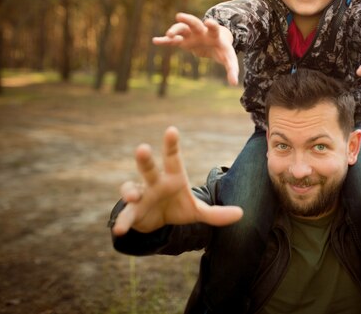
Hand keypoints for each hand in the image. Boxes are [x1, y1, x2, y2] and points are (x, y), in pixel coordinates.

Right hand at [111, 126, 242, 235]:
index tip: (172, 130)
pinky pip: (125, 214)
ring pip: (131, 187)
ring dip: (129, 190)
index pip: (172, 157)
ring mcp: (141, 195)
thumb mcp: (197, 212)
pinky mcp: (132, 211)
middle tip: (142, 148)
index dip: (172, 144)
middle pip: (148, 167)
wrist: (158, 223)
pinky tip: (119, 229)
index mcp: (172, 177)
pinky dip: (122, 221)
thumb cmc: (177, 208)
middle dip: (144, 159)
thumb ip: (217, 214)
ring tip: (133, 196)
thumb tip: (242, 214)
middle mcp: (154, 182)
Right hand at [153, 13, 239, 84]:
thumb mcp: (229, 58)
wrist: (215, 42)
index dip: (211, 25)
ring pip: (181, 29)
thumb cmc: (223, 50)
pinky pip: (172, 40)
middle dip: (188, 19)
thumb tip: (234, 84)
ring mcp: (191, 34)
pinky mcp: (183, 40)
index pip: (214, 28)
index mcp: (214, 34)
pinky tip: (156, 41)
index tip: (208, 22)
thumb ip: (232, 69)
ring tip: (168, 35)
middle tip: (179, 16)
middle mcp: (201, 31)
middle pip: (194, 22)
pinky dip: (164, 40)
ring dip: (174, 31)